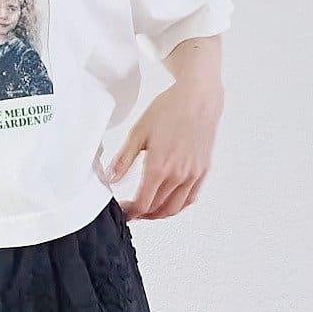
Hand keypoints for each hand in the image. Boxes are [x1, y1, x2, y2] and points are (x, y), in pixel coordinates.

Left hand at [105, 62, 222, 220]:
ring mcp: (192, 175)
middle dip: (141, 213)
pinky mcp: (202, 171)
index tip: (123, 210)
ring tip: (148, 209)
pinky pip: (190, 199)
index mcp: (158, 167)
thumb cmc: (169, 109)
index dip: (130, 212)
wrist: (198, 97)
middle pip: (156, 209)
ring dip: (158, 214)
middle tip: (132, 209)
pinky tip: (167, 200)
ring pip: (174, 208)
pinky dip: (177, 205)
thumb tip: (110, 177)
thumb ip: (124, 159)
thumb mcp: (138, 132)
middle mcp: (177, 175)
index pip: (142, 204)